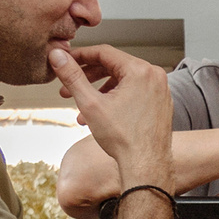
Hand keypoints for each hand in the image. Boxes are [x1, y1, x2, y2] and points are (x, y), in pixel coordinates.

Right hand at [51, 45, 172, 184]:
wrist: (146, 166)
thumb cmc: (123, 138)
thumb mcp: (90, 104)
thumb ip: (72, 76)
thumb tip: (57, 56)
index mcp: (140, 70)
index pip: (104, 52)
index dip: (80, 56)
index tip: (65, 62)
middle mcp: (155, 76)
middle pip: (114, 66)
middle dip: (87, 78)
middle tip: (66, 90)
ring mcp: (160, 90)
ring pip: (123, 81)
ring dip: (99, 92)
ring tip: (81, 111)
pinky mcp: (161, 103)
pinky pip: (135, 93)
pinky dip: (116, 99)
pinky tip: (101, 116)